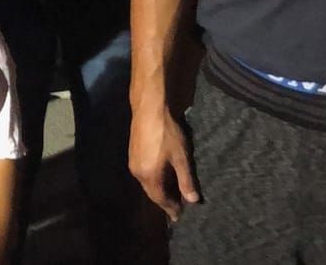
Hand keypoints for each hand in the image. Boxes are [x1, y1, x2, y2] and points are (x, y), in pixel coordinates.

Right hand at [129, 104, 199, 221]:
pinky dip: (153, 180)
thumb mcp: (181, 157)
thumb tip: (193, 201)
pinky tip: (161, 176)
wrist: (149, 109)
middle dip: (164, 201)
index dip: (171, 208)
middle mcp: (138, 173)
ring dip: (158, 190)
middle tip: (176, 208)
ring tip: (171, 193)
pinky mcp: (132, 153)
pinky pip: (143, 174)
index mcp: (150, 176)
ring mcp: (133, 163)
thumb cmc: (167, 133)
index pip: (161, 199)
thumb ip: (186, 180)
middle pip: (152, 193)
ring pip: (147, 184)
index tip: (179, 217)